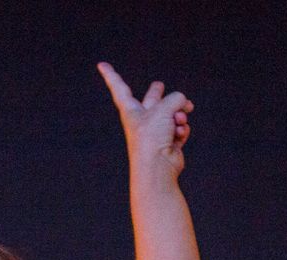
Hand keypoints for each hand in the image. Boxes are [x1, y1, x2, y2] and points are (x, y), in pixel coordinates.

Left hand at [97, 62, 192, 178]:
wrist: (157, 166)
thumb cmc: (152, 138)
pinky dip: (182, 129)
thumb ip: (175, 99)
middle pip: (151, 100)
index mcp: (131, 110)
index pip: (119, 87)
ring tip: (178, 120)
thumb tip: (185, 104)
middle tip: (159, 85)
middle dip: (157, 93)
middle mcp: (143, 119)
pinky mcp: (169, 141)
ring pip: (173, 113)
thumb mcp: (163, 109)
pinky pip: (180, 128)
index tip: (101, 64)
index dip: (110, 75)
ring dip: (179, 115)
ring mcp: (157, 131)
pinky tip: (179, 134)